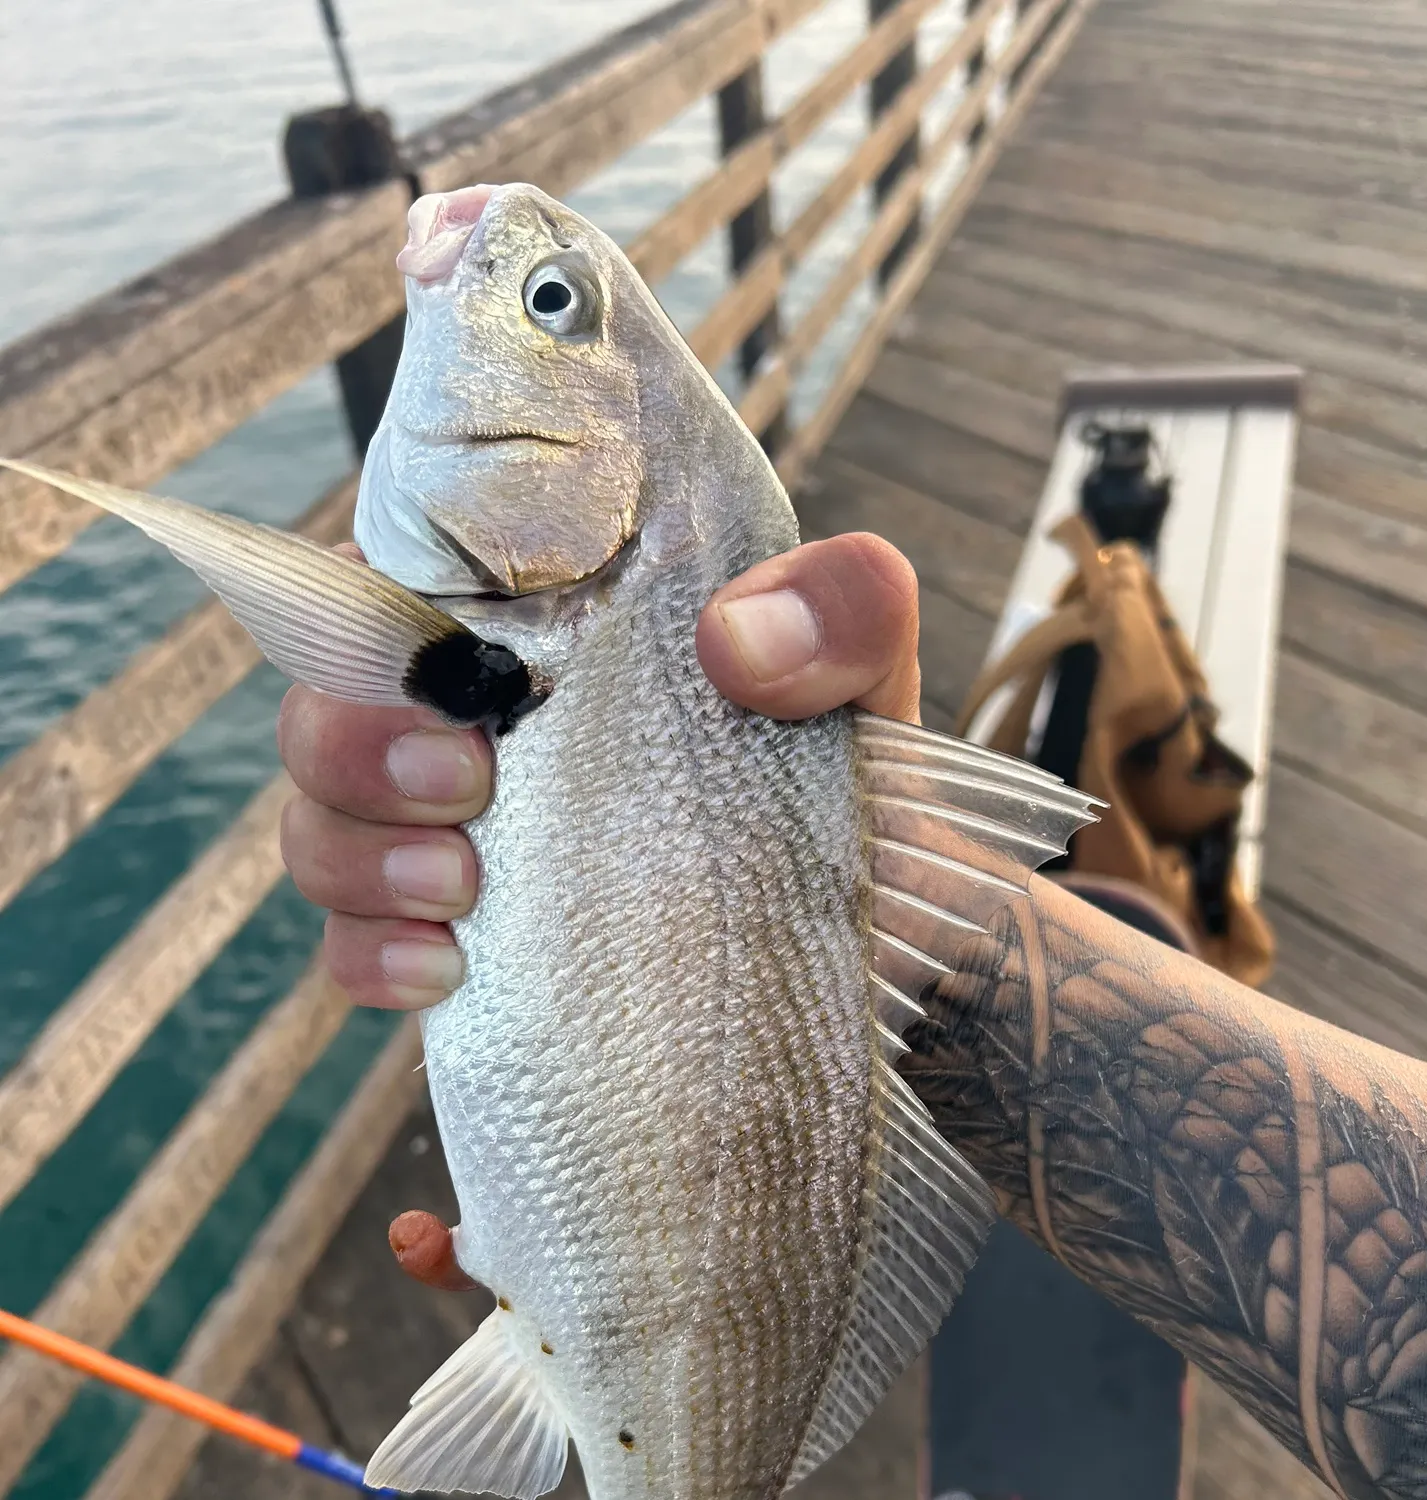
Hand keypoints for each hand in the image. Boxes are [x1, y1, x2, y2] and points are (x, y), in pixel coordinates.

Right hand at [278, 531, 920, 1288]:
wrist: (894, 960)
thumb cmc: (867, 796)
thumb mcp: (873, 683)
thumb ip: (842, 609)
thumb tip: (735, 643)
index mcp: (549, 649)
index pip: (398, 602)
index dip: (377, 635)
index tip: (459, 691)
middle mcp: (488, 748)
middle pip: (330, 728)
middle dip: (355, 761)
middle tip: (465, 798)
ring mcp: (475, 861)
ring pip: (327, 847)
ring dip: (356, 877)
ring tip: (459, 911)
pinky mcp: (485, 970)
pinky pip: (370, 972)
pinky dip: (374, 982)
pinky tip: (440, 1004)